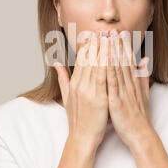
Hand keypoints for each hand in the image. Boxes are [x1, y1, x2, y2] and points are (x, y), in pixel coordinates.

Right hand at [54, 31, 108, 150]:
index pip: (81, 59)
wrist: (82, 138)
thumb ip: (62, 78)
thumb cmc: (78, 119)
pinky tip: (112, 54)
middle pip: (88, 59)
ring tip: (108, 36)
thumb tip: (56, 63)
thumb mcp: (67, 97)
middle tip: (103, 29)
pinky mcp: (98, 98)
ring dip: (102, 50)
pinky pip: (103, 78)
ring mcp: (88, 91)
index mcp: (74, 83)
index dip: (88, 46)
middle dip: (96, 43)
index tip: (93, 33)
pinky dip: (107, 65)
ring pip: (96, 65)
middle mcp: (80, 85)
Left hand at [106, 30, 153, 149]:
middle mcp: (129, 84)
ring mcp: (124, 92)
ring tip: (108, 38)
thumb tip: (145, 60)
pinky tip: (105, 58)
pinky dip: (109, 69)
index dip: (124, 46)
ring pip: (117, 68)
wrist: (140, 134)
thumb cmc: (140, 116)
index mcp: (133, 83)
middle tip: (112, 29)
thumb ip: (143, 76)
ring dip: (113, 52)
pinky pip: (112, 83)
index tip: (119, 33)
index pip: (128, 61)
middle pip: (123, 61)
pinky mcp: (117, 100)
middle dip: (117, 45)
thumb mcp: (143, 93)